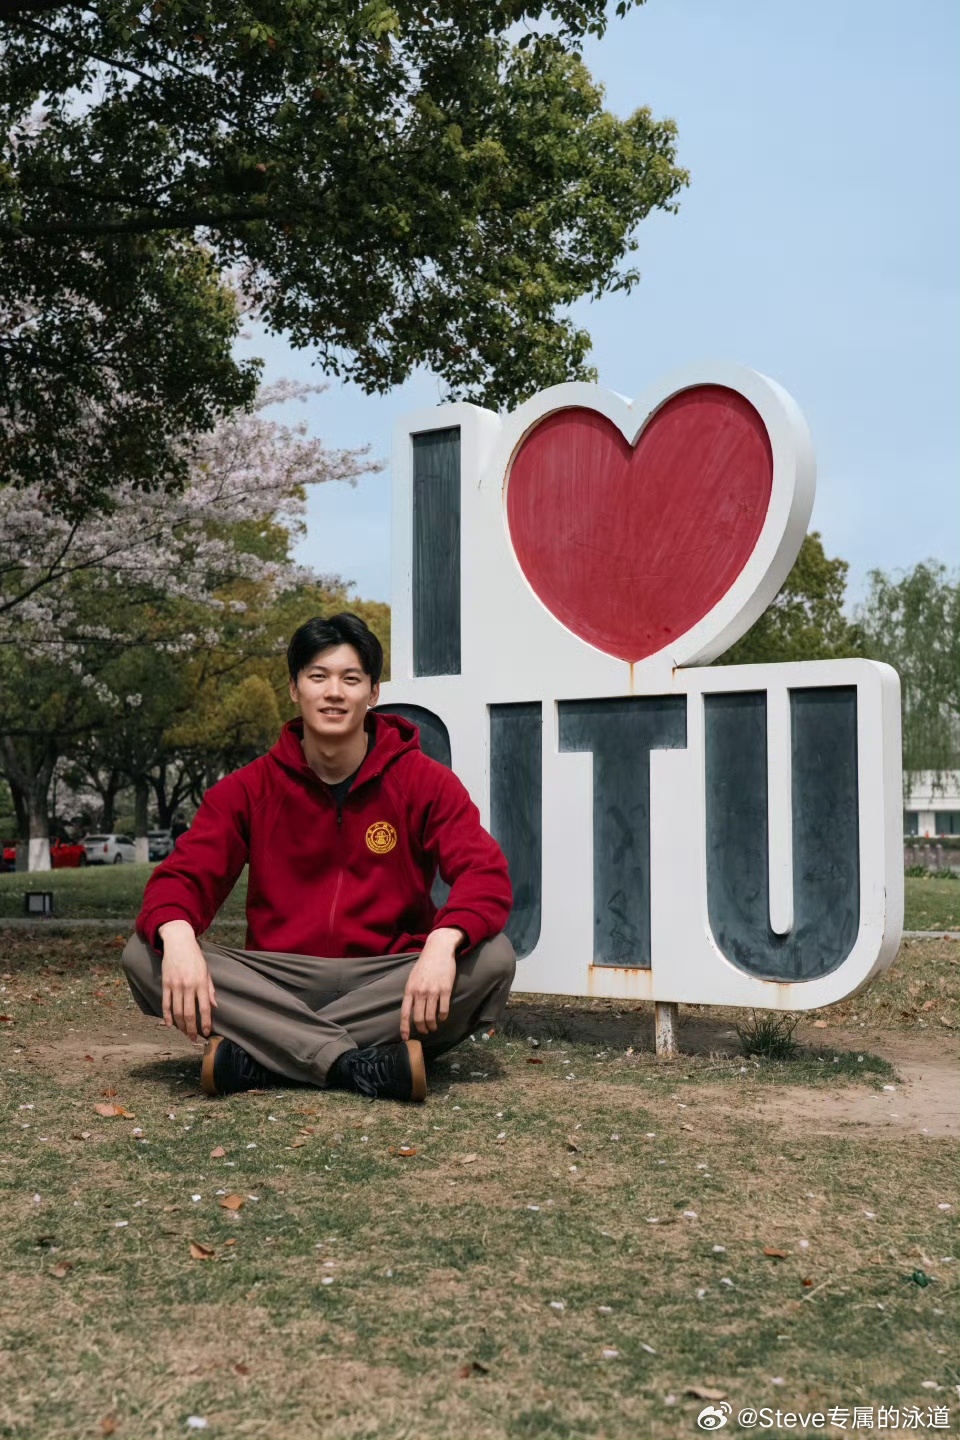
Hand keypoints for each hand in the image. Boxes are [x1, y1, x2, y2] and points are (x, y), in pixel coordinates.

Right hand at [158, 920, 216, 1041]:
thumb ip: (210, 990)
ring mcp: (175, 985)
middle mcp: (188, 986)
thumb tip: (214, 1007)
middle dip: (192, 1029)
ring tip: (185, 1034)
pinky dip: (167, 1016)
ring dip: (180, 1026)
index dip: (205, 1023)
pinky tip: (169, 1025)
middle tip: (194, 1039)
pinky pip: (165, 1004)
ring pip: (176, 1011)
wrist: (179, 942)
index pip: (204, 1008)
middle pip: (188, 1013)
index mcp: (201, 983)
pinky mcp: (165, 984)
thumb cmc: (195, 957)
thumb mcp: (206, 971)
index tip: (207, 1033)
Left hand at [400, 928, 461, 1040]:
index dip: (405, 1028)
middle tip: (425, 1031)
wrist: (438, 950)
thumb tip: (410, 1009)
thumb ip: (411, 993)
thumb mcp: (412, 978)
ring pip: (431, 1017)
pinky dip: (443, 1017)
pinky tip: (442, 1017)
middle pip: (419, 1018)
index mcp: (410, 990)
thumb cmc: (424, 964)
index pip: (405, 1013)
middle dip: (422, 1029)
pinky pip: (443, 1010)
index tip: (405, 1038)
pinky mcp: (445, 989)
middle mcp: (420, 992)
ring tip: (433, 1027)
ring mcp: (433, 991)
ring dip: (432, 1025)